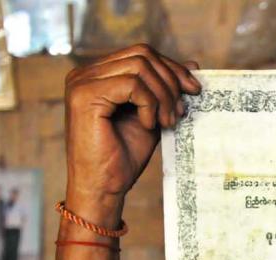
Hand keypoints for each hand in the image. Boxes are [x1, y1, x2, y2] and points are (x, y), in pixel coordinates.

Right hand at [63, 44, 200, 223]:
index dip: (172, 69)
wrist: (103, 189)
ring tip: (167, 122)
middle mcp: (85, 73)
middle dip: (171, 81)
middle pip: (142, 54)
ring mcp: (82, 82)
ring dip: (163, 95)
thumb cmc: (123, 158)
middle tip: (181, 112)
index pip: (141, 54)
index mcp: (97, 75)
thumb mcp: (153, 116)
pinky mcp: (85, 96)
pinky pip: (133, 84)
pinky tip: (149, 125)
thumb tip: (192, 64)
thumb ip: (166, 90)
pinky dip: (149, 103)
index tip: (194, 91)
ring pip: (140, 67)